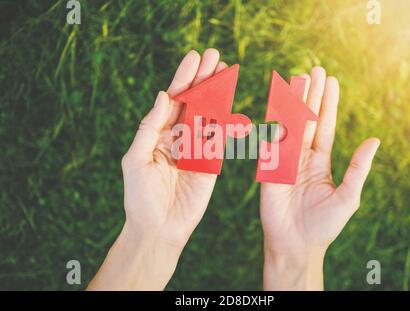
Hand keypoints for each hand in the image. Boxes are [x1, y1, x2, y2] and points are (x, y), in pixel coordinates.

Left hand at [88, 49, 227, 289]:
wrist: (158, 228)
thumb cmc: (140, 196)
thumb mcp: (136, 158)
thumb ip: (150, 127)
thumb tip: (164, 95)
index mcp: (158, 133)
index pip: (174, 100)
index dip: (184, 78)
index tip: (194, 57)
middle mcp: (178, 137)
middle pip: (194, 102)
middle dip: (205, 79)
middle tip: (215, 56)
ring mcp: (197, 149)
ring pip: (210, 116)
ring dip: (219, 94)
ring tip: (227, 72)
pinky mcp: (212, 163)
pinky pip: (221, 140)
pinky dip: (229, 125)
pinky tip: (235, 108)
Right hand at [260, 67, 379, 289]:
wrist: (296, 245)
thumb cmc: (323, 225)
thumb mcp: (347, 197)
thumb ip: (358, 168)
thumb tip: (374, 140)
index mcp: (319, 162)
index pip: (324, 126)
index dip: (328, 104)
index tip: (331, 82)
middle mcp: (301, 157)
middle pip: (307, 120)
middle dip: (311, 95)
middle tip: (314, 70)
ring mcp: (283, 161)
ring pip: (289, 126)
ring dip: (293, 103)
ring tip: (297, 78)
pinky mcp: (268, 169)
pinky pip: (270, 143)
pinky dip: (272, 123)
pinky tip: (276, 105)